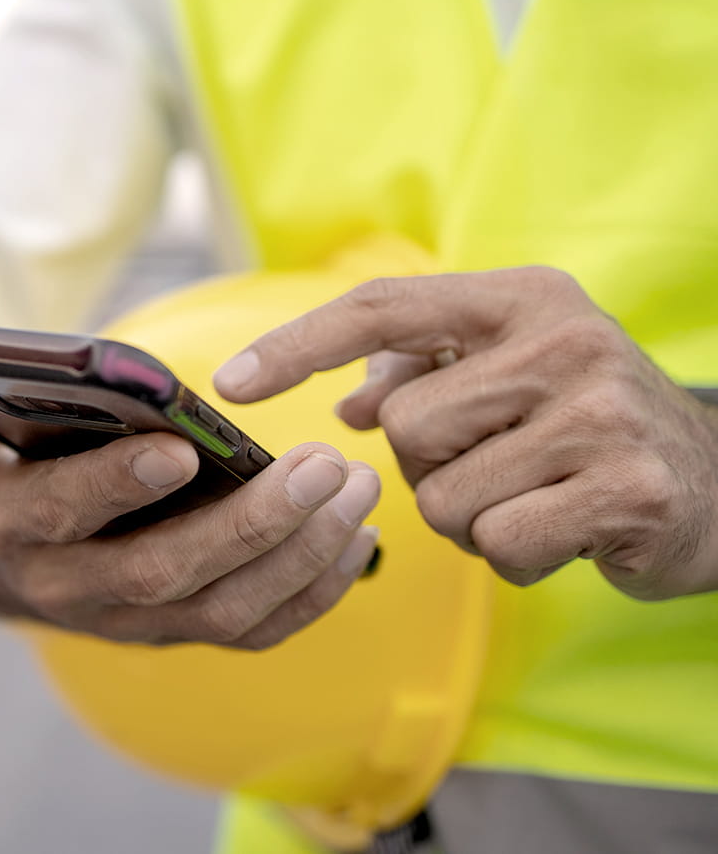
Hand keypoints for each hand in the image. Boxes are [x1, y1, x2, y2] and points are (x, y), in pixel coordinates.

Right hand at [0, 403, 380, 648]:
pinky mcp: (173, 633)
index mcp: (13, 527)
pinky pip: (252, 633)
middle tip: (322, 466)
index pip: (62, 512)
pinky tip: (355, 540)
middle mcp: (70, 587)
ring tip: (357, 491)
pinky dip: (312, 594)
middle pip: (165, 573)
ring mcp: (128, 622)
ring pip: (223, 612)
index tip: (180, 447)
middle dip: (250, 523)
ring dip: (300, 557)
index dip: (116, 483)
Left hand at [214, 266, 717, 599]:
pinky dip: (515, 558)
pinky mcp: (627, 490)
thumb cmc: (584, 424)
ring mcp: (601, 414)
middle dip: (429, 467)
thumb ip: (425, 371)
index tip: (229, 382)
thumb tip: (349, 398)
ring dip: (471, 519)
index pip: (383, 308)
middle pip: (405, 426)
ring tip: (533, 497)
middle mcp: (564, 341)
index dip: (298, 344)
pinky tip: (563, 534)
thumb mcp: (510, 372)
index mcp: (521, 299)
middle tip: (496, 465)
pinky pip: (499, 547)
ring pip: (443, 497)